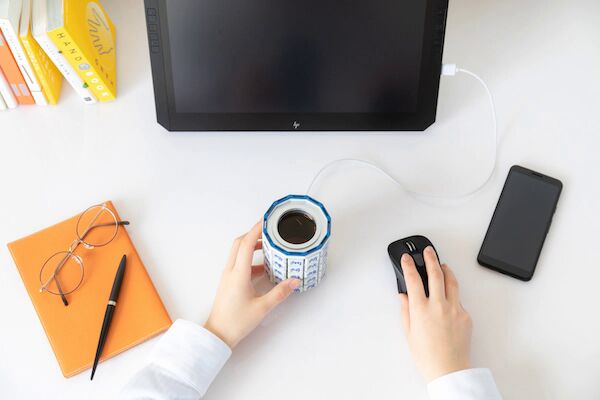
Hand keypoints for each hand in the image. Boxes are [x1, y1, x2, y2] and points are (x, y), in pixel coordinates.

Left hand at [204, 222, 300, 348]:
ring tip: (269, 246)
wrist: (218, 334)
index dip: (257, 229)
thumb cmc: (236, 322)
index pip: (247, 244)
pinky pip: (238, 263)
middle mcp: (231, 271)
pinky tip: (263, 267)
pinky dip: (250, 259)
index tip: (267, 221)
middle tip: (269, 230)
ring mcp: (228, 276)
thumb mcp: (262, 307)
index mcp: (238, 274)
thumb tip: (294, 281)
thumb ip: (280, 292)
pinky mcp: (229, 282)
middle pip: (240, 243)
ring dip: (252, 246)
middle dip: (254, 234)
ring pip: (238, 252)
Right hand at [399, 246, 471, 381]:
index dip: (409, 266)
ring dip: (446, 270)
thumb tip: (404, 297)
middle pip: (435, 273)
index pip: (413, 279)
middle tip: (428, 251)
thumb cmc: (427, 356)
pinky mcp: (466, 315)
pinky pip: (459, 299)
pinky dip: (452, 295)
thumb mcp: (409, 333)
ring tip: (442, 265)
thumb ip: (406, 311)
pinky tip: (448, 297)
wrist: (449, 370)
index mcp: (420, 310)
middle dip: (431, 258)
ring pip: (452, 282)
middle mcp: (438, 306)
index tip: (407, 259)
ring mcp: (454, 309)